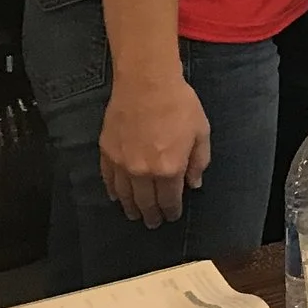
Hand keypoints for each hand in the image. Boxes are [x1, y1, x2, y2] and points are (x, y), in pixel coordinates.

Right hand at [99, 71, 209, 226]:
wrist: (147, 85)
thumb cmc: (180, 106)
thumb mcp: (201, 132)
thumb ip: (198, 161)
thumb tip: (194, 184)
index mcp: (169, 169)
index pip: (169, 199)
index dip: (171, 210)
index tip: (171, 217)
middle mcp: (143, 172)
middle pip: (146, 202)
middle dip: (151, 215)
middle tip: (153, 223)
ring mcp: (122, 164)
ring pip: (125, 195)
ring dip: (131, 208)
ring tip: (135, 215)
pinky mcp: (107, 153)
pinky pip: (109, 180)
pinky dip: (113, 191)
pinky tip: (117, 197)